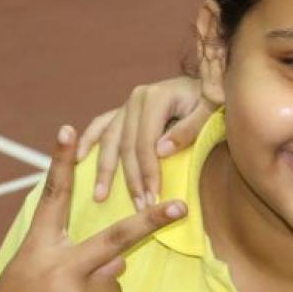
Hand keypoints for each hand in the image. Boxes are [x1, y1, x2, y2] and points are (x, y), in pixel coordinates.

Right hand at [0, 125, 186, 291]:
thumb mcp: (31, 275)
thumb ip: (71, 261)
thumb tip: (118, 262)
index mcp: (38, 248)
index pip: (52, 198)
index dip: (60, 163)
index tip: (69, 130)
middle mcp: (57, 265)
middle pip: (115, 238)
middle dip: (151, 221)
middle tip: (179, 207)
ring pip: (117, 283)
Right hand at [76, 76, 208, 206]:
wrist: (211, 83)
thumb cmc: (214, 100)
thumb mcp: (210, 111)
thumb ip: (188, 129)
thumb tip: (160, 152)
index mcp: (155, 97)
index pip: (146, 143)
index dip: (148, 172)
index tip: (152, 199)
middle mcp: (136, 98)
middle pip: (127, 145)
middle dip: (131, 179)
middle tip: (138, 208)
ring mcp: (127, 104)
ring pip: (110, 140)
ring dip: (105, 169)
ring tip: (100, 196)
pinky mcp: (124, 110)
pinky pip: (101, 126)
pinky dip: (89, 142)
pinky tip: (78, 160)